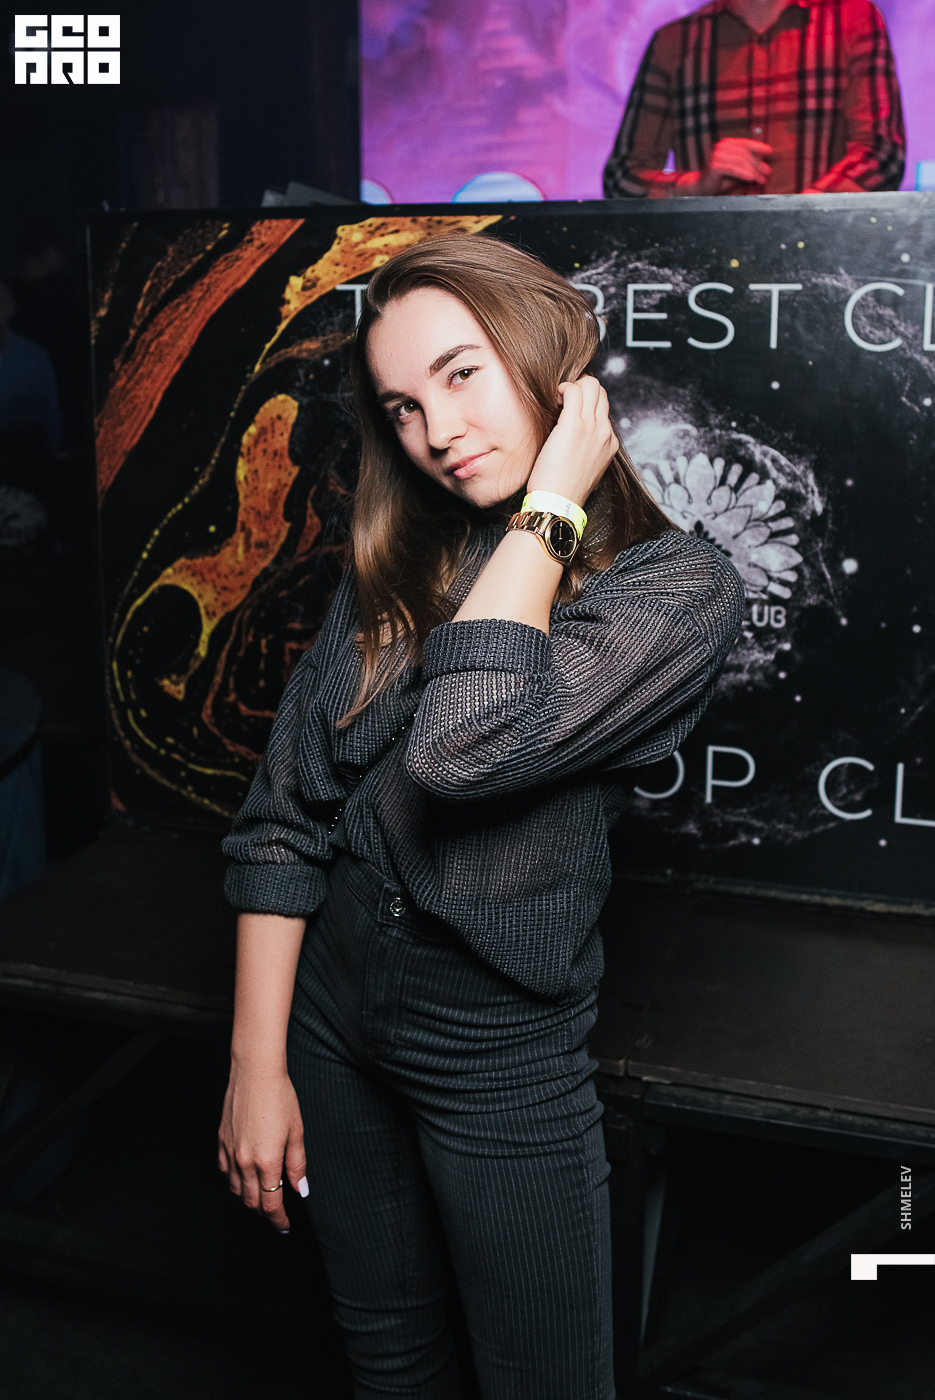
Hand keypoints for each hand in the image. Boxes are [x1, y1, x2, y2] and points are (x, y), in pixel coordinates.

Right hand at [218, 1063, 307, 1232]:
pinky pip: (225, 1171)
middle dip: (265, 1213)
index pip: (271, 1204)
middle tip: (276, 1215)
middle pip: (252, 1201)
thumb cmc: (280, 1097)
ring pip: (236, 1189)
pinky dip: (234, 1180)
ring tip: (262, 1197)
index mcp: (267, 1161)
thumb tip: (300, 1189)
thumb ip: (297, 1164)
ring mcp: (230, 1152)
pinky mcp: (221, 1141)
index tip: (284, 1226)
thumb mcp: (296, 1131)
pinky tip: (243, 1177)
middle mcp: (244, 1161)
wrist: (254, 1072)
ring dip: (249, 1198)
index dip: (278, 1219)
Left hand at [525, 375, 618, 508]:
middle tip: (563, 402)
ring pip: (590, 385)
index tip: (568, 410)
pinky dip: (563, 388)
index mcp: (609, 443)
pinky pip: (574, 390)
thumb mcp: (586, 468)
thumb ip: (587, 450)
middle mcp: (605, 432)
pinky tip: (553, 399)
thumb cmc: (564, 489)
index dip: (585, 403)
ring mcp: (592, 427)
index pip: (603, 408)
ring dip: (572, 387)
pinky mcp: (574, 425)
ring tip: (558, 401)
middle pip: (600, 391)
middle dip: (581, 389)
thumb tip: (574, 439)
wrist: (559, 503)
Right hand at [694, 138, 772, 195]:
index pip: (744, 143)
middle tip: (767, 173)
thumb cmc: (718, 181)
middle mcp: (721, 147)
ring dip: (753, 170)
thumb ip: (749, 169)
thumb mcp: (736, 173)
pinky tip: (752, 178)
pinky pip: (733, 169)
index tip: (769, 151)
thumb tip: (765, 169)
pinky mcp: (714, 166)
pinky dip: (744, 174)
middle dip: (757, 164)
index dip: (758, 146)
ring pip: (740, 161)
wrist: (699, 189)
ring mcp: (717, 155)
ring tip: (761, 178)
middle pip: (744, 153)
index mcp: (726, 145)